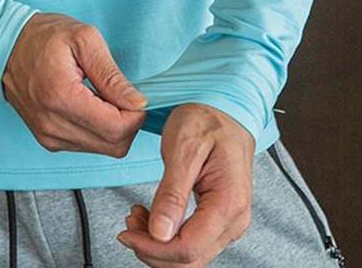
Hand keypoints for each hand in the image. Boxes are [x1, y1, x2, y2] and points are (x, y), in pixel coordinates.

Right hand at [1, 12, 147, 156]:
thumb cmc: (43, 37)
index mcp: (61, 97)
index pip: (116, 129)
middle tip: (120, 94)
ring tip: (101, 96)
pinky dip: (97, 130)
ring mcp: (48, 136)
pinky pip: (87, 146)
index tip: (133, 94)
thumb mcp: (84, 39)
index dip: (135, 115)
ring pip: (103, 149)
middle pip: (113, 145)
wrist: (5, 46)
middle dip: (127, 122)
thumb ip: (112, 75)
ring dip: (112, 127)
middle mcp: (52, 124)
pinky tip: (89, 105)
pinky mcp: (47, 140)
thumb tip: (137, 102)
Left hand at [116, 103, 255, 265]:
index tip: (126, 233)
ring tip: (136, 216)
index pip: (188, 248)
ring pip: (190, 256)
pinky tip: (150, 217)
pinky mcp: (219, 219)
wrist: (224, 108)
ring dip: (158, 245)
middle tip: (129, 222)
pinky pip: (193, 242)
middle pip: (190, 260)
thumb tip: (161, 233)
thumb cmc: (207, 120)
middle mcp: (234, 220)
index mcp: (228, 203)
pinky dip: (167, 237)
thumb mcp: (184, 148)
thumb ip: (172, 193)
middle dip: (153, 249)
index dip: (152, 248)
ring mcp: (229, 222)